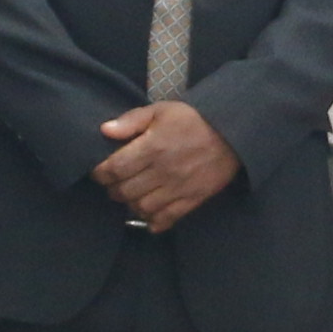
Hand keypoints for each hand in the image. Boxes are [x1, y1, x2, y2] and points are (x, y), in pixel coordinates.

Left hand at [95, 100, 239, 233]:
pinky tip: (149, 213)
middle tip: (114, 183)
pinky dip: (153, 221)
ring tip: (132, 195)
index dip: (101, 173)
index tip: (100, 171)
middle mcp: (163, 171)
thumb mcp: (161, 110)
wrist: (232, 133)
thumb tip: (104, 131)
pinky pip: (166, 219)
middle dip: (113, 189)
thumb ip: (131, 121)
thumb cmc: (192, 119)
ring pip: (142, 208)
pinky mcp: (192, 200)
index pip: (115, 168)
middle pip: (125, 191)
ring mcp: (178, 188)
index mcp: (152, 147)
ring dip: (131, 204)